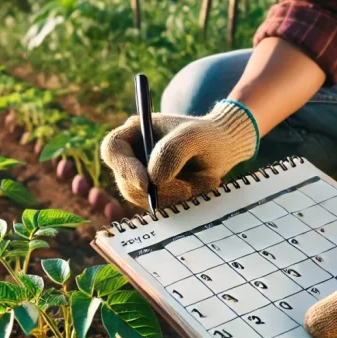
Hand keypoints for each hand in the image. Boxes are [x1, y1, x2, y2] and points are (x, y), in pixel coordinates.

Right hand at [100, 100, 258, 207]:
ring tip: (205, 183)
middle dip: (158, 190)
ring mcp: (141, 175)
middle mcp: (132, 154)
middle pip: (127, 181)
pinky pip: (159, 205)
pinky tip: (202, 186)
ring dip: (175, 196)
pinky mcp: (153, 193)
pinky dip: (181, 201)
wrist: (223, 149)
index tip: (147, 184)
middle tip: (189, 190)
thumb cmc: (208, 135)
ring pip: (143, 198)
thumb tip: (153, 179)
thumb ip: (173, 150)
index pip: (113, 150)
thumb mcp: (195, 135)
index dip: (124, 168)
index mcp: (134, 132)